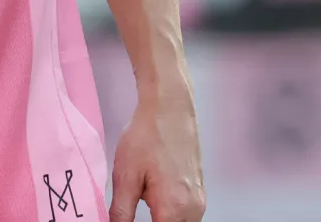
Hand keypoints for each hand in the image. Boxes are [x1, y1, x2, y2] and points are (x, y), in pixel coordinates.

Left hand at [110, 94, 204, 221]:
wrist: (170, 109)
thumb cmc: (147, 137)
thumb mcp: (125, 176)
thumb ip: (120, 212)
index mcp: (174, 209)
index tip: (126, 218)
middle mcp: (193, 210)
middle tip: (132, 206)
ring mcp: (199, 201)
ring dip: (160, 219)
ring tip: (142, 195)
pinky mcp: (199, 192)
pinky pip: (185, 215)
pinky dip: (168, 212)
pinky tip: (153, 191)